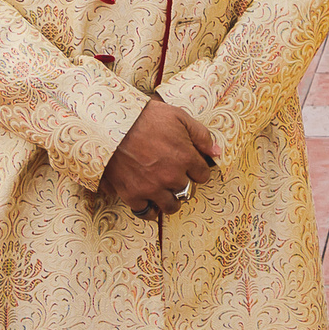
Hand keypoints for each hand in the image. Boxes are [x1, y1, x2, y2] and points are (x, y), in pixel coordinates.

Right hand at [102, 99, 220, 218]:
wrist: (111, 125)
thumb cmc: (146, 117)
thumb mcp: (179, 117)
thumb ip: (201, 135)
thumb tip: (217, 152)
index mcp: (185, 157)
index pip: (203, 175)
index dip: (197, 170)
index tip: (190, 166)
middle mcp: (171, 176)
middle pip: (188, 191)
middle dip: (185, 183)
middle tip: (176, 176)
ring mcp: (151, 187)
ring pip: (171, 206)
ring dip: (171, 200)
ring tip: (166, 192)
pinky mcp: (131, 194)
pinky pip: (145, 212)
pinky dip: (149, 210)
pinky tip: (150, 202)